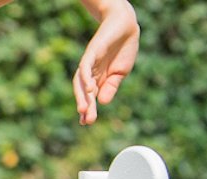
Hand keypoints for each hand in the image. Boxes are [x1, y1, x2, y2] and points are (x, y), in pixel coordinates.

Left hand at [73, 1, 138, 125]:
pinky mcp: (92, 51)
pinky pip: (86, 66)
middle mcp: (90, 72)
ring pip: (81, 81)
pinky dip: (86, 77)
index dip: (88, 109)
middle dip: (85, 106)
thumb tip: (104, 102)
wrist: (125, 26)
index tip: (87, 123)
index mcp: (98, 79)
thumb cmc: (123, 50)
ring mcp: (89, 62)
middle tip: (86, 121)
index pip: (90, 96)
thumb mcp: (120, 73)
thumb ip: (111, 87)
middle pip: (84, 92)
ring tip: (83, 109)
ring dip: (82, 95)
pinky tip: (89, 88)